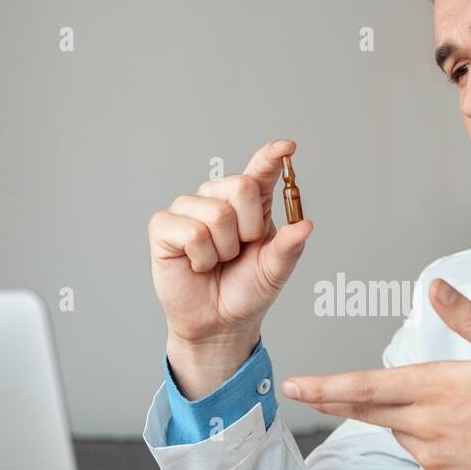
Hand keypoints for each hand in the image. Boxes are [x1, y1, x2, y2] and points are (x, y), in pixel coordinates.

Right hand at [149, 139, 313, 397]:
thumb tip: (306, 225)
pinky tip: (197, 264)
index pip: (260, 171)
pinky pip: (191, 232)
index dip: (272, 156)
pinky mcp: (164, 227)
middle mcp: (218, 198)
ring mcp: (188, 210)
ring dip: (223, 249)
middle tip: (240, 250)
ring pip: (216, 213)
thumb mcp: (275, 271)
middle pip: (240, 186)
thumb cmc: (246, 291)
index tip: (287, 147)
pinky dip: (201, 257)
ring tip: (217, 261)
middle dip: (248, 228)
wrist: (220, 322)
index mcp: (250, 204)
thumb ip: (289, 247)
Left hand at [282, 278, 470, 469]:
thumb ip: (466, 317)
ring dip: (414, 423)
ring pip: (404, 435)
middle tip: (311, 392)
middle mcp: (427, 427)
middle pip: (370, 412)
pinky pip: (426, 464)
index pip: (366, 387)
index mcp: (437, 388)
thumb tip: (436, 289)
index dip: (325, 386)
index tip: (294, 386)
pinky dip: (438, 451)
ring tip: (464, 416)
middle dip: (339, 400)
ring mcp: (433, 461)